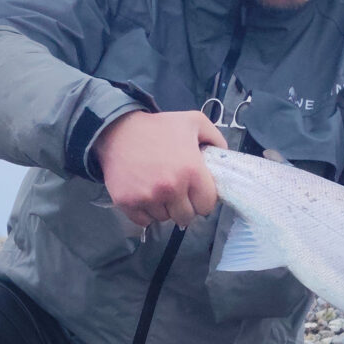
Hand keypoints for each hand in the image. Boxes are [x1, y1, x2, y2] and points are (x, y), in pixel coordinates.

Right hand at [94, 110, 227, 227]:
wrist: (118, 130)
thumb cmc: (159, 127)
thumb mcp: (194, 122)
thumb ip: (216, 139)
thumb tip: (225, 157)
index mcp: (191, 171)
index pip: (207, 206)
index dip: (203, 200)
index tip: (197, 192)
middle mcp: (171, 188)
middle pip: (186, 217)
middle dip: (185, 206)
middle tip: (178, 191)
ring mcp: (148, 197)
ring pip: (165, 219)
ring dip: (165, 209)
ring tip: (159, 189)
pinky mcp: (127, 203)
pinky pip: (144, 221)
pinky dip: (146, 213)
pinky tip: (145, 195)